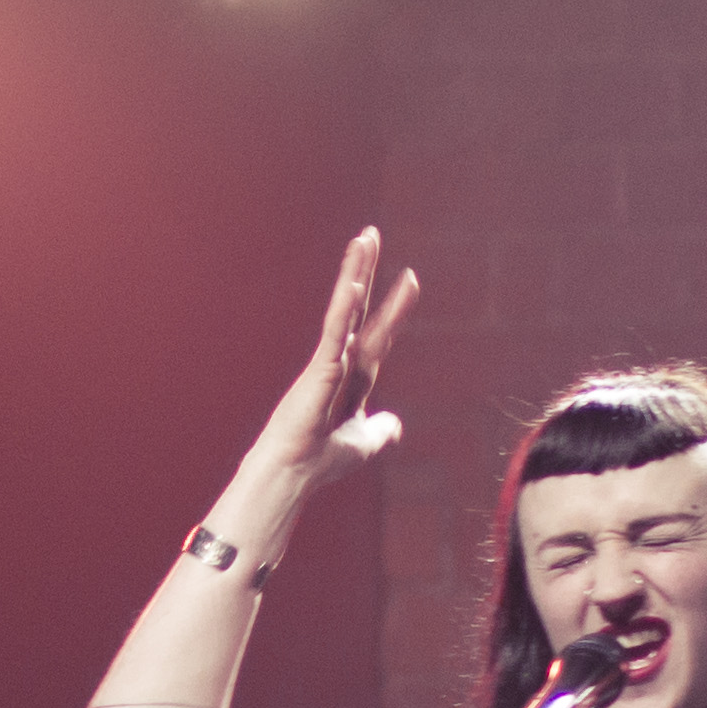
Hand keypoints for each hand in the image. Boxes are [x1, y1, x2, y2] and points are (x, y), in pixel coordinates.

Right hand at [232, 228, 421, 494]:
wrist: (296, 473)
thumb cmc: (321, 461)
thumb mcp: (364, 441)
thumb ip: (382, 429)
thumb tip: (397, 425)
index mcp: (351, 375)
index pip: (377, 332)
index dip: (394, 307)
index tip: (410, 278)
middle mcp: (339, 360)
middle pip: (357, 306)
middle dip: (363, 269)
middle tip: (370, 233)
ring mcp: (328, 360)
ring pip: (346, 307)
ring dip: (355, 271)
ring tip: (364, 238)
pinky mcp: (320, 368)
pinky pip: (336, 331)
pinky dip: (345, 308)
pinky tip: (355, 283)